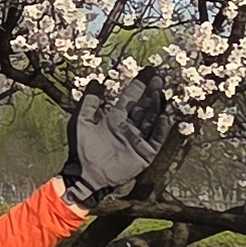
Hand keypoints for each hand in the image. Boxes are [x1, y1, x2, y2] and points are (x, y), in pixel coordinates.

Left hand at [58, 64, 173, 211]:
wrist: (87, 175)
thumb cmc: (83, 150)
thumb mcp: (82, 123)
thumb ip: (89, 103)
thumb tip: (96, 81)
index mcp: (115, 118)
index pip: (130, 98)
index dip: (139, 85)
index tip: (148, 71)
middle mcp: (129, 127)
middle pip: (143, 106)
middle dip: (151, 92)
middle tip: (159, 78)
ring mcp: (138, 139)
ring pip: (150, 119)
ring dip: (156, 106)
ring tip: (161, 92)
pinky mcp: (144, 153)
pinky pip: (155, 139)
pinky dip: (160, 128)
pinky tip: (164, 116)